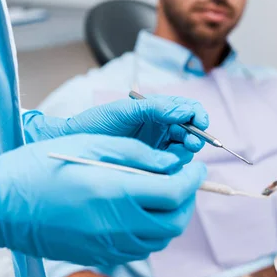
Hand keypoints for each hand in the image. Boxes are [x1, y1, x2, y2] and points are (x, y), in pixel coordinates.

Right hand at [0, 134, 205, 265]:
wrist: (0, 206)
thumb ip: (137, 155)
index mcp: (118, 193)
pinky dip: (152, 232)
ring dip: (172, 218)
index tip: (196, 168)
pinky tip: (141, 213)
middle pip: (175, 221)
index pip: (176, 193)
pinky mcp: (99, 255)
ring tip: (165, 196)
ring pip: (161, 239)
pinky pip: (140, 249)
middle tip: (185, 182)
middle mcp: (119, 225)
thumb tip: (171, 163)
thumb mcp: (90, 145)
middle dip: (189, 200)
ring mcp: (109, 245)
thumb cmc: (39, 167)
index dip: (194, 180)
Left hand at [23, 95, 208, 163]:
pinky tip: (167, 167)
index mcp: (158, 111)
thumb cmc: (97, 123)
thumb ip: (156, 108)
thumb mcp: (126, 111)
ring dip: (185, 152)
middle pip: (190, 132)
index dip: (197, 115)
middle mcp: (162, 129)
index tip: (201, 122)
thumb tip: (185, 109)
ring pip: (184, 150)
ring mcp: (158, 148)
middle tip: (192, 143)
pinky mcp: (152, 165)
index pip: (187, 110)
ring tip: (176, 156)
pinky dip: (174, 167)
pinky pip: (171, 166)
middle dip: (195, 136)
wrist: (75, 145)